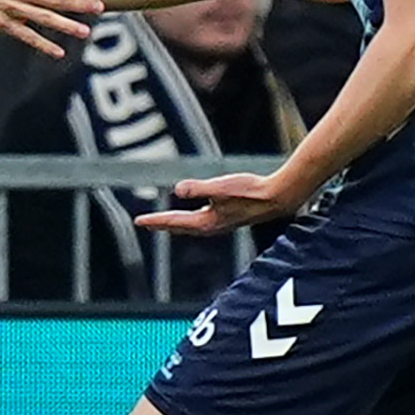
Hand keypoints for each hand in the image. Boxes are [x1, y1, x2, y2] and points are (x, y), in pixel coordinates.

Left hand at [137, 167, 310, 234]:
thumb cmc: (250, 191)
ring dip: (175, 224)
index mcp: (206, 222)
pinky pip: (202, 221)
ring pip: (190, 226)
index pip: (174, 222)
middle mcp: (211, 226)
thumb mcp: (221, 187)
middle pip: (179, 227)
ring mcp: (220, 224)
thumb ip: (198, 188)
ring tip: (163, 222)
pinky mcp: (229, 218)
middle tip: (144, 223)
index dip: (155, 220)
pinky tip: (195, 214)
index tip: (138, 221)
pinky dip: (191, 219)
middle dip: (162, 224)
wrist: (276, 198)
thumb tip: (177, 189)